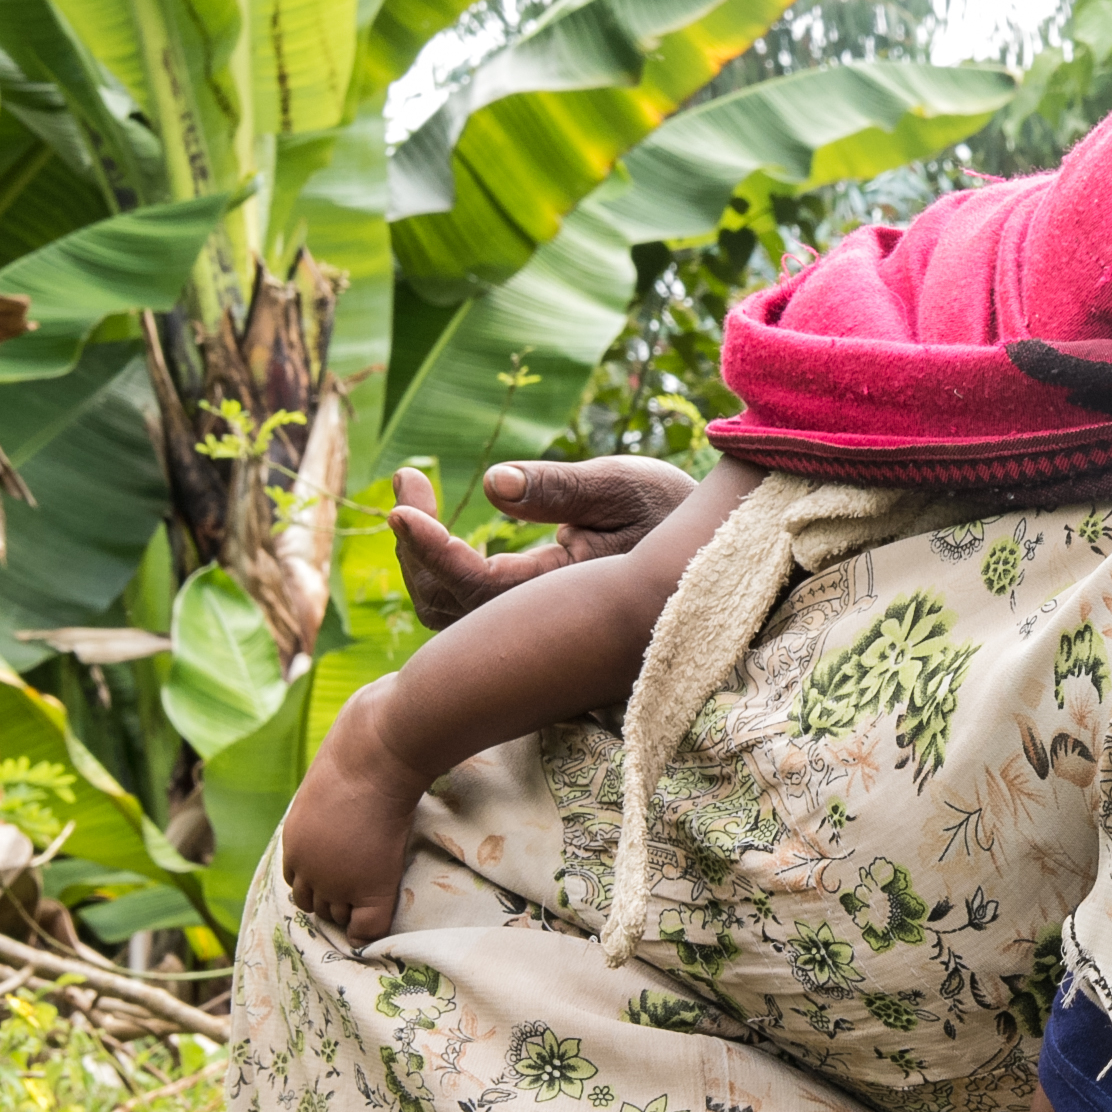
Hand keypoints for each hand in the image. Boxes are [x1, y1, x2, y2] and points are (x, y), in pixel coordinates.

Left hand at [278, 682, 429, 940]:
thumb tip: (368, 712)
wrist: (383, 743)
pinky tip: (388, 916)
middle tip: (364, 893)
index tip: (346, 877)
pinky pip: (367, 930)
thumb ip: (343, 769)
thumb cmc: (365, 736)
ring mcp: (334, 877)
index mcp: (295, 835)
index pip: (297, 880)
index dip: (322, 882)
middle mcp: (306, 862)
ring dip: (354, 915)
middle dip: (335, 902)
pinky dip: (372, 934)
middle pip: (312, 905)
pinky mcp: (367, 886)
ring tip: (377, 905)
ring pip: (338, 918)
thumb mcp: (341, 758)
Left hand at [388, 458, 696, 629]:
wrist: (710, 550)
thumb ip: (559, 488)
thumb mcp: (622, 485)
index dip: (431, 549)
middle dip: (415, 547)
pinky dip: (445, 572)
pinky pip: (469, 613)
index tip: (400, 501)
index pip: (478, 587)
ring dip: (423, 561)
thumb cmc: (671, 510)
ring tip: (415, 496)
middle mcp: (550, 629)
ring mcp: (539, 633)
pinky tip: (443, 532)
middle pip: (451, 608)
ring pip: (453, 616)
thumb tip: (492, 484)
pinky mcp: (533, 624)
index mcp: (571, 598)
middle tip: (407, 479)